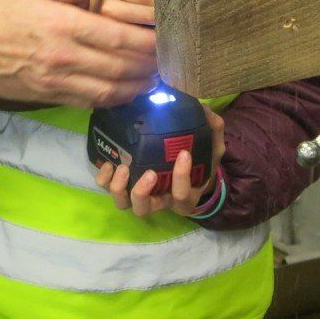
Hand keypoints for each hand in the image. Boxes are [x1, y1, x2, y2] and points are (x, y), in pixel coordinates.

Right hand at [0, 0, 156, 107]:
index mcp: (63, 24)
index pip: (118, 37)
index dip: (147, 41)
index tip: (166, 38)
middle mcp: (64, 55)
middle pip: (121, 66)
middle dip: (149, 65)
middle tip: (168, 59)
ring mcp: (57, 80)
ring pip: (110, 90)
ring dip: (137, 86)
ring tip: (154, 78)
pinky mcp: (49, 96)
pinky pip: (90, 101)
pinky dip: (114, 98)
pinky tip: (127, 91)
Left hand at [95, 107, 224, 218]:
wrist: (185, 169)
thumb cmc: (198, 161)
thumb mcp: (211, 148)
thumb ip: (212, 131)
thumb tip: (206, 110)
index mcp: (183, 196)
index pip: (182, 195)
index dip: (182, 178)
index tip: (184, 153)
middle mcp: (159, 201)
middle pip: (145, 209)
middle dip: (142, 191)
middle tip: (148, 172)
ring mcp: (140, 195)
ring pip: (125, 204)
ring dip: (120, 188)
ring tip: (123, 167)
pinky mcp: (125, 186)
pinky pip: (111, 190)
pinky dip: (106, 180)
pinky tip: (109, 164)